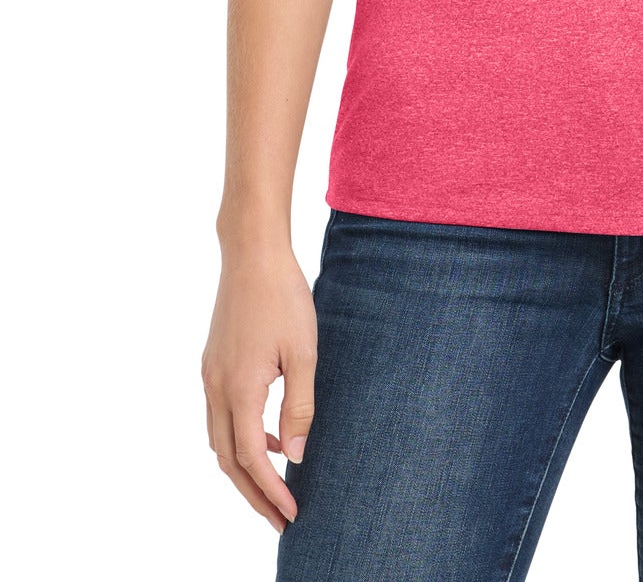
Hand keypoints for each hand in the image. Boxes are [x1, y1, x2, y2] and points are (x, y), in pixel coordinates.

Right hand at [201, 244, 317, 532]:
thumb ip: (299, 409)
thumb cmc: (283, 297)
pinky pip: (221, 415)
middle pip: (228, 460)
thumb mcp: (303, 354)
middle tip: (279, 519)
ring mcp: (210, 375)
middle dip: (253, 494)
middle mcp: (216, 388)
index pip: (251, 459)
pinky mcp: (212, 362)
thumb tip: (294, 458)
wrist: (252, 253)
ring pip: (219, 439)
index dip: (271, 491)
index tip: (291, 514)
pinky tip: (270, 435)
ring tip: (276, 485)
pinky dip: (240, 437)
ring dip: (244, 467)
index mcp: (239, 390)